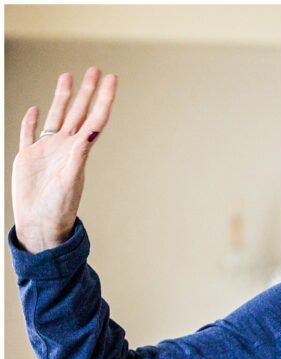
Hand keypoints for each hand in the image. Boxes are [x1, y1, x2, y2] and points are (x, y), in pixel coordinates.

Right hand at [12, 67, 117, 253]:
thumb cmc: (58, 209)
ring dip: (63, 98)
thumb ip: (78, 156)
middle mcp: (65, 148)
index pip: (95, 119)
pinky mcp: (27, 157)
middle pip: (79, 113)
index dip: (103, 99)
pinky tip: (35, 109)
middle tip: (96, 70)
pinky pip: (29, 133)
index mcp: (78, 152)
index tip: (112, 79)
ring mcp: (46, 151)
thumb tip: (90, 133)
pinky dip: (31, 120)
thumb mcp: (70, 181)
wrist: (40, 226)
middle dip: (87, 92)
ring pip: (57, 116)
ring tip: (68, 76)